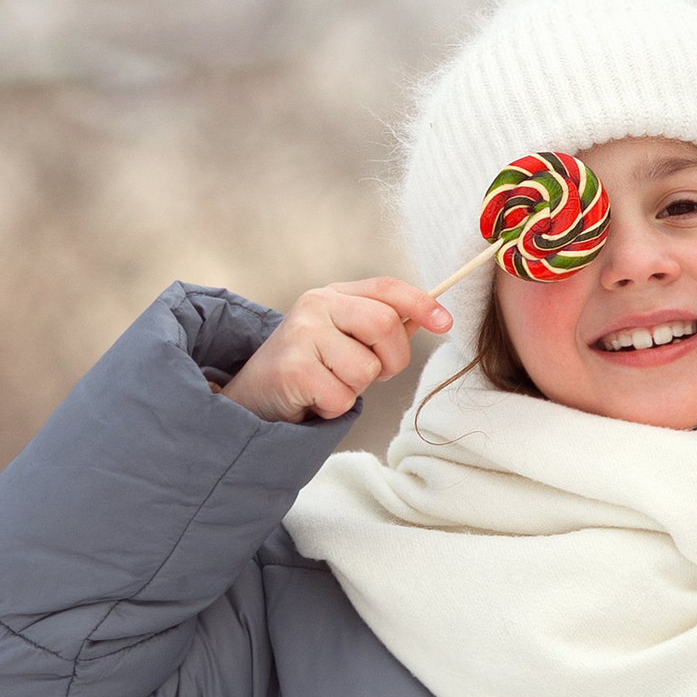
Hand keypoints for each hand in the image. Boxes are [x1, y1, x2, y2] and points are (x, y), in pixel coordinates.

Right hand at [221, 278, 448, 424]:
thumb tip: (427, 317)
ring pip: (366, 368)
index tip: (445, 322)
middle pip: (385, 324)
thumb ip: (379, 327)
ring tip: (329, 384)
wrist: (251, 398)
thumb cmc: (306, 369)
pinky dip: (334, 408)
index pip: (386, 288)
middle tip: (373, 374)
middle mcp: (316, 306)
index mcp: (332, 295)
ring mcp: (302, 335)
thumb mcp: (342, 339)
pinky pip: (343, 397)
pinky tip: (313, 399)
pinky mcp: (294, 370)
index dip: (422, 303)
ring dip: (355, 389)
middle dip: (392, 359)